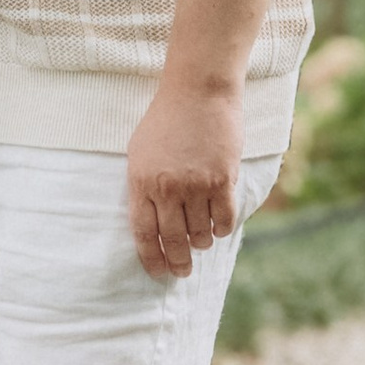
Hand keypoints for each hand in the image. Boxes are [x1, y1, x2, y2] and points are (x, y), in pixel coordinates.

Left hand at [126, 77, 244, 279]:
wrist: (198, 91)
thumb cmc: (166, 119)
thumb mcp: (140, 151)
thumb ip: (143, 186)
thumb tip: (150, 222)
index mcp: (142, 182)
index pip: (144, 234)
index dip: (151, 259)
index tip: (158, 273)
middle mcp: (168, 188)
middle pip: (173, 240)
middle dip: (178, 262)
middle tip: (183, 271)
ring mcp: (196, 185)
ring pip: (200, 233)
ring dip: (201, 242)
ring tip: (201, 241)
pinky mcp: (222, 180)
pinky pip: (223, 219)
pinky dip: (221, 229)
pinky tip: (218, 227)